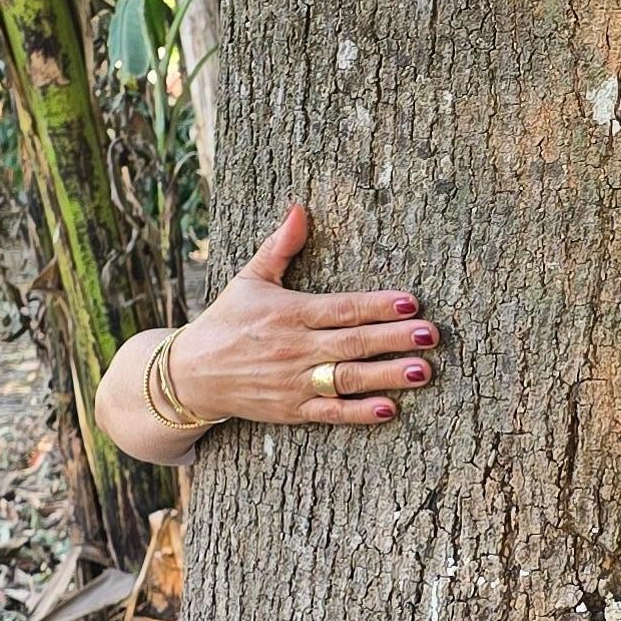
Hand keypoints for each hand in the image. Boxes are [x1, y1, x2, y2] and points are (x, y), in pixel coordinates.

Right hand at [101, 206, 435, 461]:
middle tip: (430, 334)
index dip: (376, 305)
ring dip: (387, 376)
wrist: (189, 374)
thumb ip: (280, 246)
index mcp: (289, 313)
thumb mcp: (249, 279)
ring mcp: (294, 382)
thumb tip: (300, 207)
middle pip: (352, 343)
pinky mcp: (291, 410)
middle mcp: (294, 348)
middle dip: (393, 338)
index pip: (341, 308)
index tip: (409, 301)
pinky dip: (358, 412)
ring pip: (347, 379)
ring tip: (422, 370)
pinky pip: (330, 413)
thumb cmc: (226, 321)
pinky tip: (388, 408)